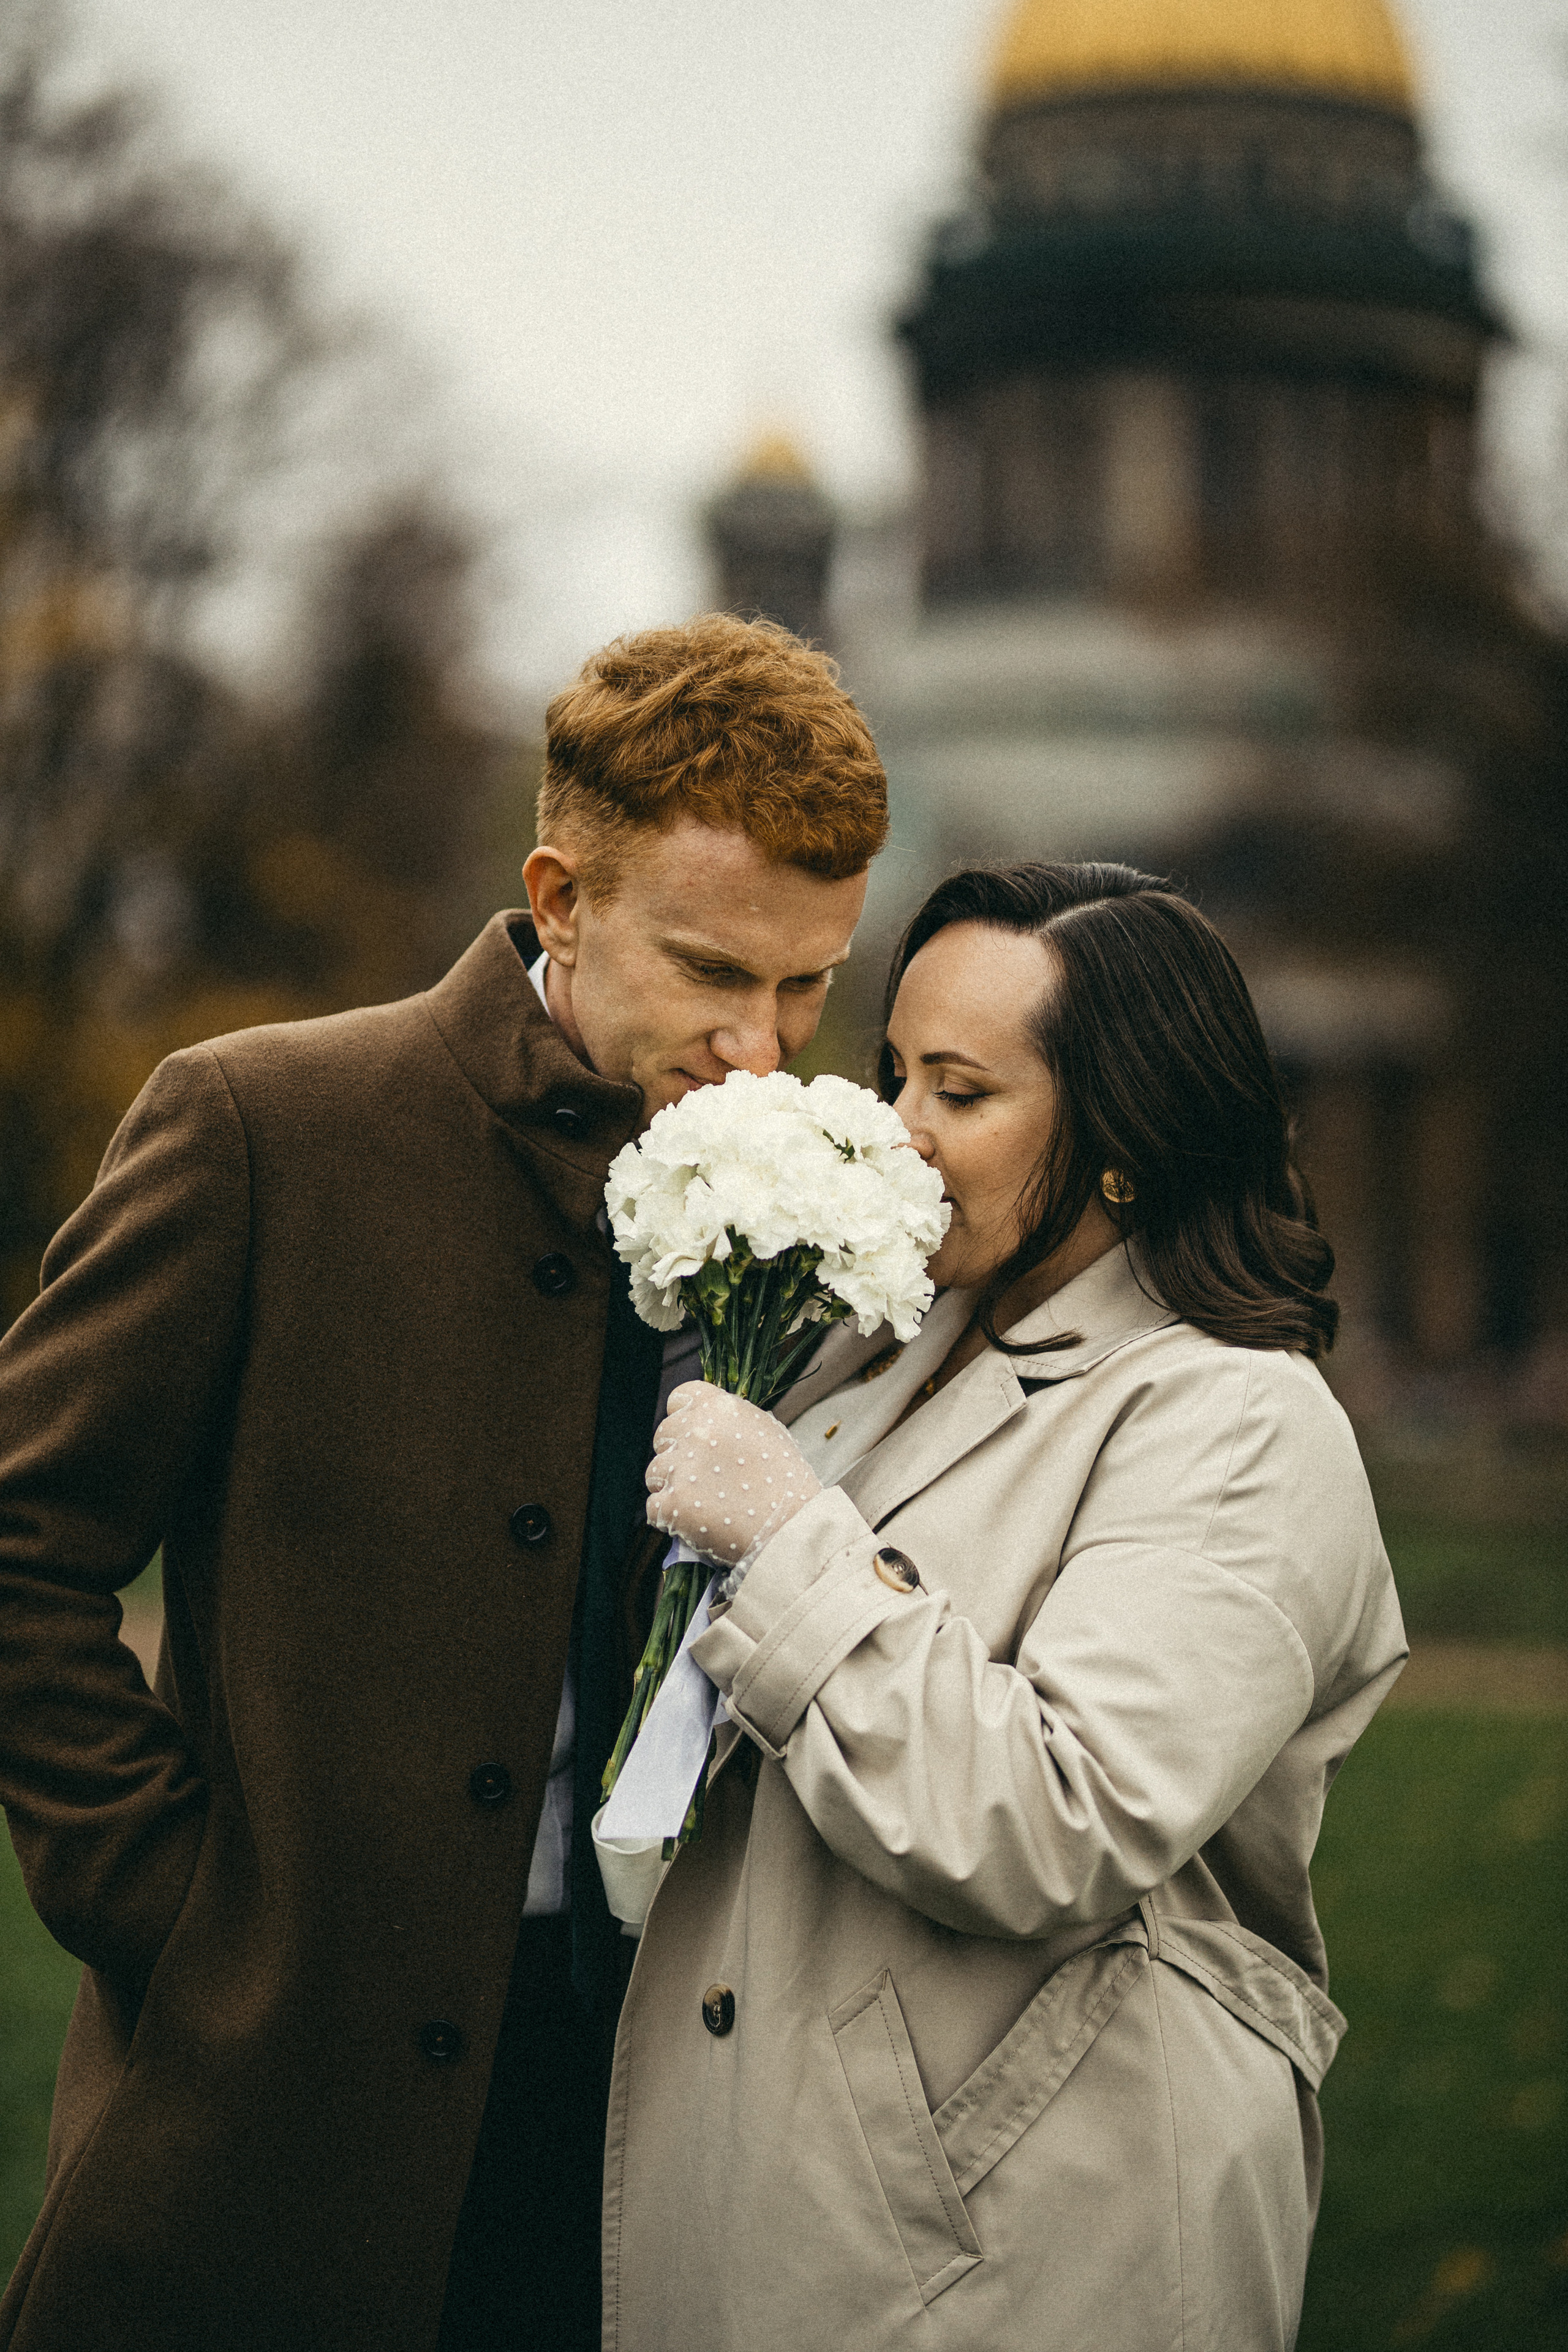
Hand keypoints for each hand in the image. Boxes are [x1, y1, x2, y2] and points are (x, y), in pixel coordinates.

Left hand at [645, 1382, 820, 1574]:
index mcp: (720, 1408)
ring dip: (672, 1486)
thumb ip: (730, 1423)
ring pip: (655, 1472)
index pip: (680, 1398)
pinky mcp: (673, 1504)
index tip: (693, 1436)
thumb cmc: (787, 1483)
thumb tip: (704, 1425)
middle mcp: (697, 1431)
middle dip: (676, 1454)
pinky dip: (670, 1517)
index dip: (684, 1417)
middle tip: (700, 1477)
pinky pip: (654, 1506)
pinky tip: (694, 1523)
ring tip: (702, 1503)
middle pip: (663, 1435)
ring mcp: (682, 1468)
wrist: (793, 1528)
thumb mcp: (766, 1433)